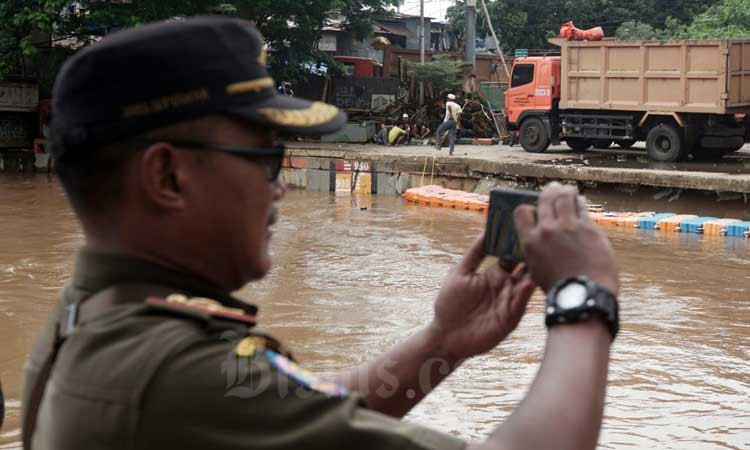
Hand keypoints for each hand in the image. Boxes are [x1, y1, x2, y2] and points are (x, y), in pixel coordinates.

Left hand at [429, 233, 536, 360]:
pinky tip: (535, 277)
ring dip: (536, 269)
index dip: (517, 242)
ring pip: (529, 280)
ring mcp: (511, 299)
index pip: (511, 254)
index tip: (526, 225)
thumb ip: (475, 254)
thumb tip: (486, 231)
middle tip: (542, 236)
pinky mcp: (512, 314)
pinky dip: (530, 288)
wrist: (447, 335)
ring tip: (544, 252)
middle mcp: (506, 285)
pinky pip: (523, 298)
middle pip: (524, 266)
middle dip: (532, 253)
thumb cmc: (449, 304)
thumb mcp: (460, 273)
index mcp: (494, 273)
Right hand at [514, 183, 618, 294]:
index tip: (535, 209)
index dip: (528, 208)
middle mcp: (547, 230)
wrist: (583, 294)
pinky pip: (582, 208)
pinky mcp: (588, 228)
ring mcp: (568, 227)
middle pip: (545, 200)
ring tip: (568, 190)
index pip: (522, 212)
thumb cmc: (559, 288)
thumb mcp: (536, 269)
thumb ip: (536, 250)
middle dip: (549, 192)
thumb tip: (540, 241)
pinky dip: (580, 202)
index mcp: (530, 241)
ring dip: (566, 191)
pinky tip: (581, 201)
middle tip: (553, 189)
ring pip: (564, 197)